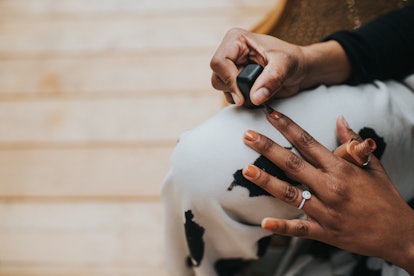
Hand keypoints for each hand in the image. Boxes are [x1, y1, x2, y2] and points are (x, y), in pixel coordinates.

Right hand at [210, 28, 306, 105]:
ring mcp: (232, 69)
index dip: (229, 80)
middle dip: (235, 90)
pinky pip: (231, 97)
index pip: (219, 62)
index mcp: (236, 40)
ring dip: (241, 96)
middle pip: (217, 78)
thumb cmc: (293, 59)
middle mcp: (231, 54)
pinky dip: (244, 101)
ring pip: (223, 90)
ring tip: (261, 90)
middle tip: (254, 93)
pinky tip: (258, 94)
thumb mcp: (285, 65)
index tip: (242, 95)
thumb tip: (255, 97)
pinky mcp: (236, 82)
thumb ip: (271, 79)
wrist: (300, 70)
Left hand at [241, 108, 413, 273]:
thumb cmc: (385, 198)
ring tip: (247, 170)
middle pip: (293, 164)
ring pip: (290, 193)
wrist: (400, 234)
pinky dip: (282, 227)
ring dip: (267, 181)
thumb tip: (340, 119)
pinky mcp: (324, 231)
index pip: (308, 143)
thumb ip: (353, 143)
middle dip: (268, 148)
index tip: (271, 115)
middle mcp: (330, 187)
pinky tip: (264, 222)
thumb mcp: (373, 166)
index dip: (288, 127)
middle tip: (247, 136)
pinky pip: (299, 229)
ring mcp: (325, 210)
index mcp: (341, 169)